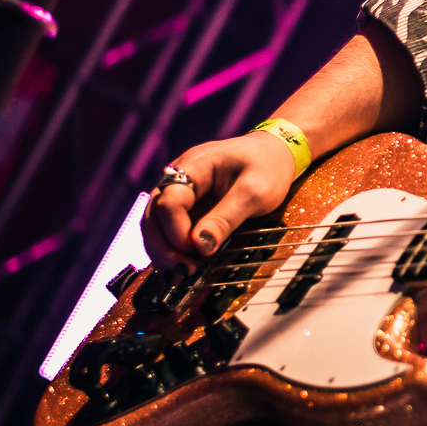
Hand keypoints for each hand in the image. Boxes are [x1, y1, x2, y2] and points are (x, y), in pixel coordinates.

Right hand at [142, 131, 299, 266]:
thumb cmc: (266, 167)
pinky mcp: (185, 206)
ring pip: (154, 224)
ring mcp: (178, 192)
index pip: (169, 200)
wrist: (273, 153)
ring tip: (185, 272)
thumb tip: (200, 246)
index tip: (194, 250)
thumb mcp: (255, 192)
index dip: (175, 229)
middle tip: (186, 270)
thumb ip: (226, 218)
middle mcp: (178, 178)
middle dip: (164, 246)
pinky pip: (167, 228)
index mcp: (195, 166)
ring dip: (164, 251)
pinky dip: (171, 248)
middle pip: (153, 214)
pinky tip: (184, 265)